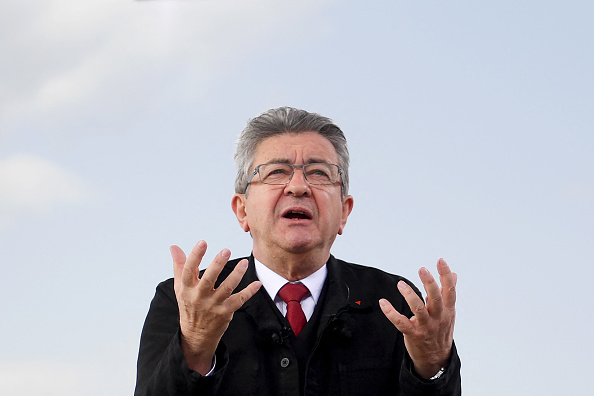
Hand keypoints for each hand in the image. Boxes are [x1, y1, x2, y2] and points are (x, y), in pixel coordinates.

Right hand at [171, 240, 261, 374]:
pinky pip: (239, 300)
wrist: (196, 335)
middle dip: (217, 265)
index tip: (203, 242)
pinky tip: (257, 283)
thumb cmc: (189, 305)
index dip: (195, 256)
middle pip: (209, 279)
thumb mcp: (180, 287)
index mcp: (187, 289)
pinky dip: (249, 292)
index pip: (189, 270)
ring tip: (244, 262)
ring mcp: (213, 305)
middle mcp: (199, 297)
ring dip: (236, 275)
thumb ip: (179, 266)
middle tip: (226, 250)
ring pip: (226, 289)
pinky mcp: (225, 312)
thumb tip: (174, 247)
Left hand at [379, 259, 456, 378]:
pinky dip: (391, 312)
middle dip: (429, 283)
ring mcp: (426, 326)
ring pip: (419, 309)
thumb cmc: (441, 330)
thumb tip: (455, 275)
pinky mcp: (413, 334)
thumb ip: (448, 293)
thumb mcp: (449, 312)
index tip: (440, 261)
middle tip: (422, 269)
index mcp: (447, 310)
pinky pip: (400, 322)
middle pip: (436, 298)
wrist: (436, 359)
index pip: (449, 290)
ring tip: (401, 284)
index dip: (446, 275)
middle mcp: (438, 317)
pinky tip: (383, 303)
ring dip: (409, 295)